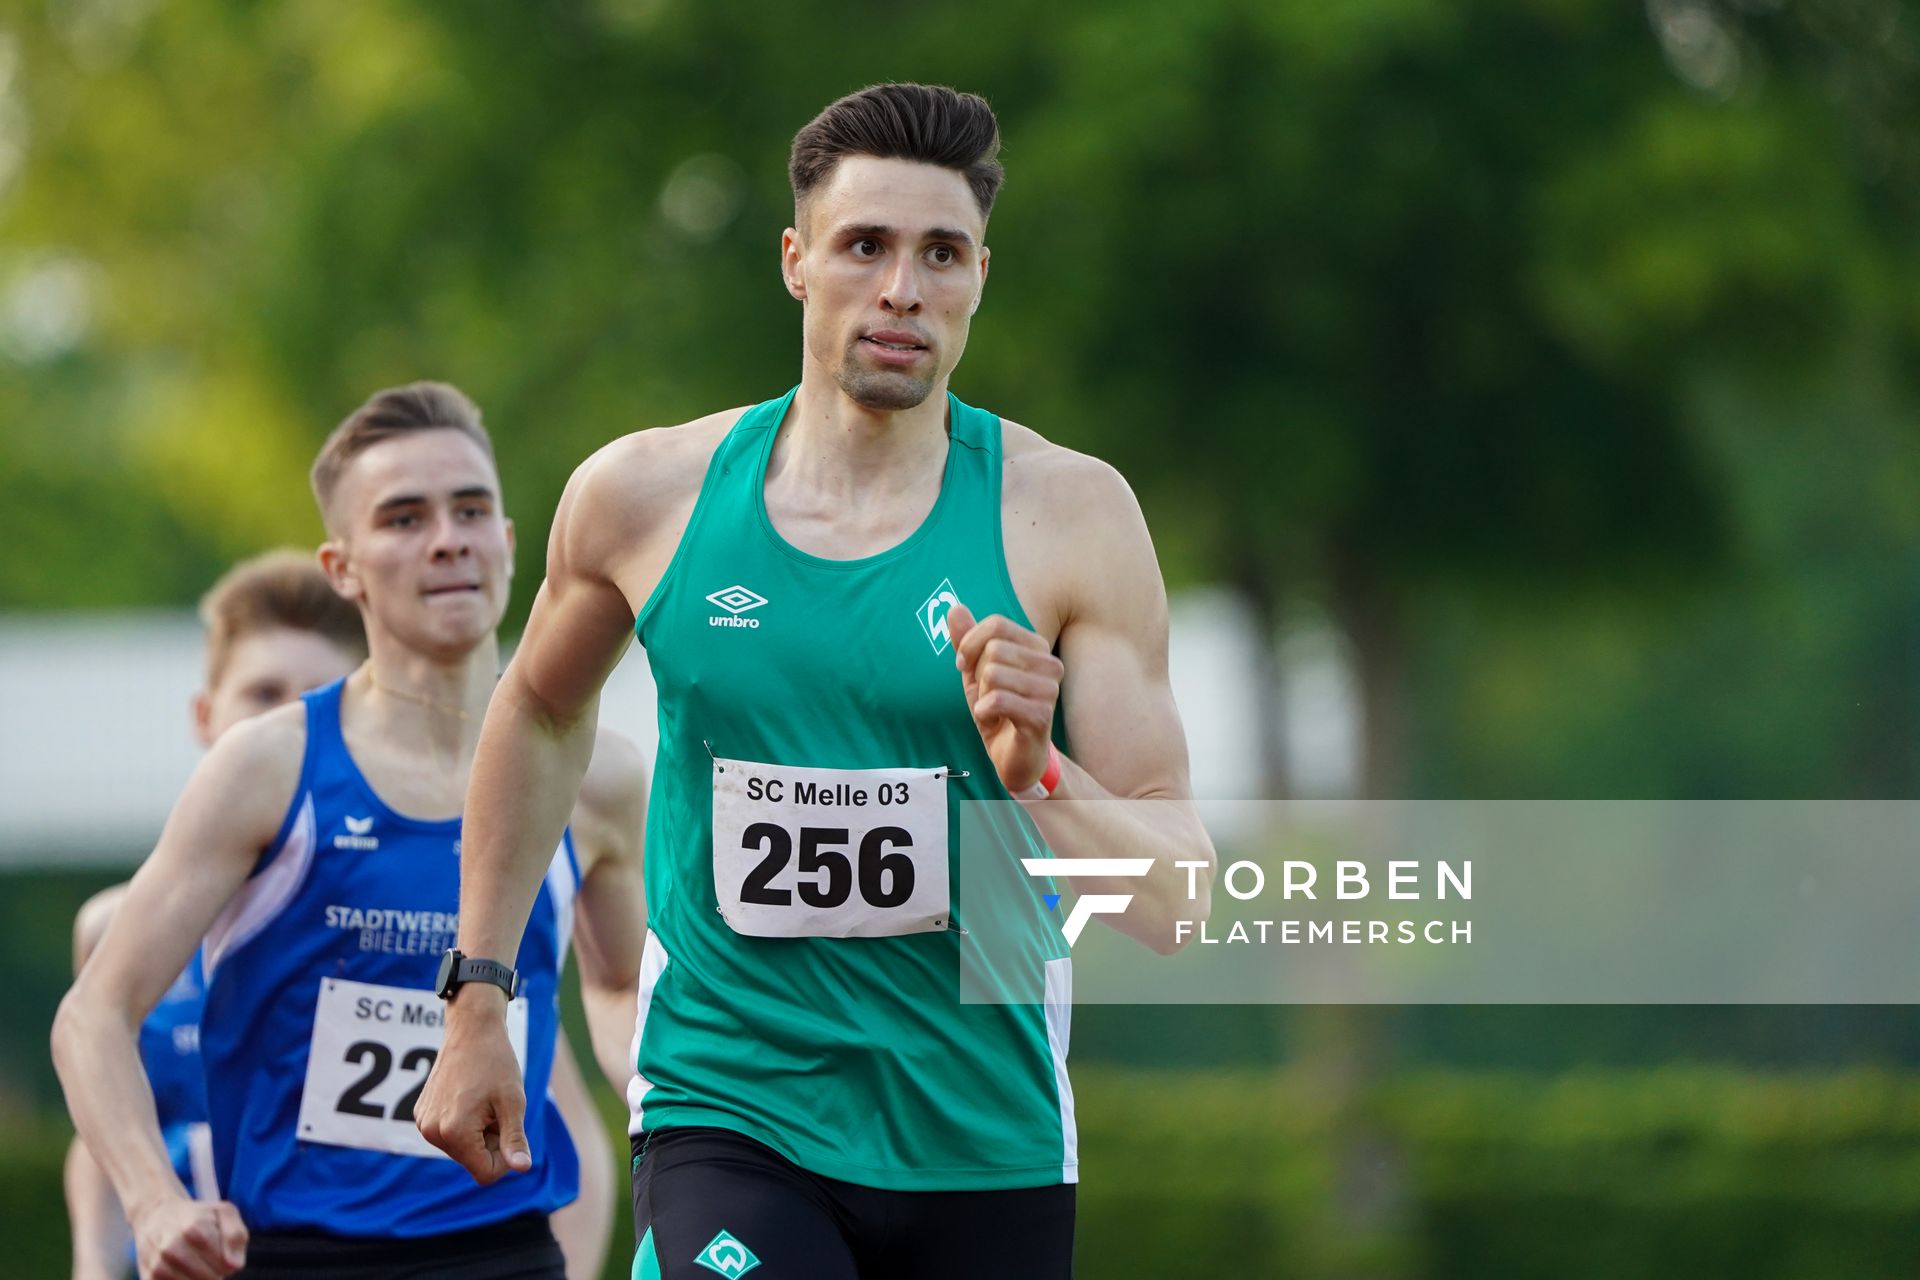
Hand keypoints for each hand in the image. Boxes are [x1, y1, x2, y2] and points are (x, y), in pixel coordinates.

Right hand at [131, 1197, 244, 1279]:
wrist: (156, 1215)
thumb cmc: (197, 1216)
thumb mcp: (224, 1213)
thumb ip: (235, 1235)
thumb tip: (234, 1265)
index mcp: (194, 1229)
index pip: (226, 1265)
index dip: (229, 1260)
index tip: (221, 1249)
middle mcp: (172, 1248)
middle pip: (211, 1278)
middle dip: (216, 1271)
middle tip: (208, 1256)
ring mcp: (158, 1264)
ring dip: (200, 1278)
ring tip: (195, 1262)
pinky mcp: (149, 1277)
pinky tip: (183, 1269)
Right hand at [414, 992, 531, 1183]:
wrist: (471, 1029)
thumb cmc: (496, 1062)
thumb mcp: (512, 1102)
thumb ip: (514, 1139)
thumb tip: (522, 1168)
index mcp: (454, 1132)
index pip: (485, 1173)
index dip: (505, 1158)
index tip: (511, 1129)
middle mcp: (432, 1132)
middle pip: (472, 1161)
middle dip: (491, 1143)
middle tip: (498, 1111)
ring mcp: (424, 1123)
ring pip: (461, 1149)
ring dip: (478, 1134)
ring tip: (483, 1103)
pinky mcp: (421, 1114)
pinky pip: (449, 1134)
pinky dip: (464, 1124)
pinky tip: (470, 1097)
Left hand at [946, 602, 1062, 793]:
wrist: (1014, 756)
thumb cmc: (998, 711)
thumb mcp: (976, 672)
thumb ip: (967, 640)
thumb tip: (954, 607)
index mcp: (1037, 647)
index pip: (997, 624)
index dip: (971, 643)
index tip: (965, 665)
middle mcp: (1050, 664)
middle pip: (994, 649)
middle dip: (978, 675)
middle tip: (986, 695)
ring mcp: (1049, 690)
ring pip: (993, 674)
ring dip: (981, 696)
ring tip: (994, 710)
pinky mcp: (1042, 716)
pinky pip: (996, 700)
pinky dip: (984, 712)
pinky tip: (995, 721)